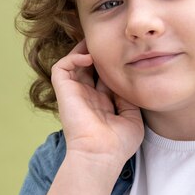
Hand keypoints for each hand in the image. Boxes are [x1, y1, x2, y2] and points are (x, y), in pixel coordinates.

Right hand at [52, 40, 143, 167]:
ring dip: (83, 50)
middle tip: (109, 40)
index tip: (123, 52)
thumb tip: (127, 81)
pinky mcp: (64, 92)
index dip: (111, 65)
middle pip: (88, 67)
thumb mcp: (133, 118)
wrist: (102, 154)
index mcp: (102, 103)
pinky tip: (90, 58)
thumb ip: (129, 98)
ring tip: (97, 43)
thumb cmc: (118, 144)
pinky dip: (73, 57)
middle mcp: (87, 97)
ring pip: (73, 64)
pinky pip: (62, 67)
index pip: (103, 77)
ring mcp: (75, 94)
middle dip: (97, 53)